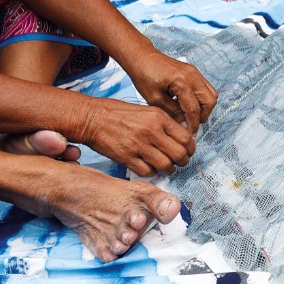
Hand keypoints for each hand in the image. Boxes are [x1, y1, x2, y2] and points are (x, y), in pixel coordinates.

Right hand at [74, 97, 196, 175]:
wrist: (92, 118)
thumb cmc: (118, 113)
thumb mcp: (146, 110)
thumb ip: (164, 123)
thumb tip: (181, 137)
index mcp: (159, 117)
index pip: (186, 138)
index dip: (190, 148)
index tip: (188, 151)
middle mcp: (151, 131)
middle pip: (180, 154)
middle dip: (183, 161)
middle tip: (179, 162)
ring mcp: (139, 145)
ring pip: (166, 166)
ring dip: (169, 169)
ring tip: (166, 167)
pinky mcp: (127, 157)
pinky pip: (148, 172)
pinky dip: (152, 173)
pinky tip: (150, 168)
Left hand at [122, 47, 217, 135]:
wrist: (142, 57)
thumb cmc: (144, 75)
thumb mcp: (154, 99)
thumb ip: (172, 112)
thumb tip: (184, 125)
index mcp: (181, 82)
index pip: (194, 109)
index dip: (193, 124)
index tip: (189, 135)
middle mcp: (192, 75)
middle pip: (209, 101)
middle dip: (202, 116)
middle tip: (191, 125)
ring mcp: (195, 72)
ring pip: (211, 94)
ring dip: (204, 108)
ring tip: (190, 116)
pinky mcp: (194, 72)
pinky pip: (206, 88)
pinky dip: (201, 99)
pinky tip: (188, 105)